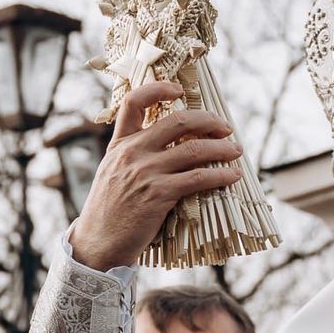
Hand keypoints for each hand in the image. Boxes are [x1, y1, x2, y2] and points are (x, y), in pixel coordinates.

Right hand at [68, 82, 242, 270]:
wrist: (97, 243)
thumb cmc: (109, 212)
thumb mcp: (112, 173)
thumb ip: (134, 156)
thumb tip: (169, 146)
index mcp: (119, 144)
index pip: (134, 102)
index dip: (158, 89)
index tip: (178, 90)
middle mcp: (132, 153)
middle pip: (177, 121)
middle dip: (208, 120)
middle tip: (225, 127)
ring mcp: (146, 173)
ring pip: (193, 149)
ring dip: (222, 148)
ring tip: (236, 151)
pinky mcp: (159, 195)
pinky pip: (198, 178)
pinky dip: (220, 175)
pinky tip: (231, 176)